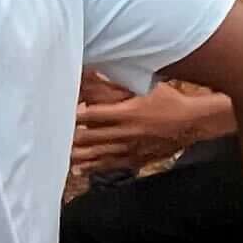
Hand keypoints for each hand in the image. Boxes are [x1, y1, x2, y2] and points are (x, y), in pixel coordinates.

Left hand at [73, 77, 225, 174]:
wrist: (192, 123)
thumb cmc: (169, 100)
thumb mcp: (146, 86)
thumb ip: (121, 84)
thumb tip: (97, 72)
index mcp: (128, 112)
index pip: (94, 115)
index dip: (75, 116)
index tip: (59, 114)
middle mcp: (127, 133)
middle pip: (91, 138)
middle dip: (70, 138)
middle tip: (50, 138)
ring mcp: (131, 149)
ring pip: (98, 155)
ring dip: (78, 156)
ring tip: (59, 156)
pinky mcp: (135, 159)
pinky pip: (110, 165)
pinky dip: (93, 168)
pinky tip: (79, 170)